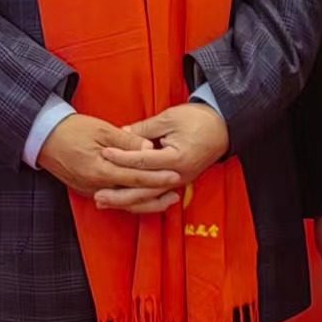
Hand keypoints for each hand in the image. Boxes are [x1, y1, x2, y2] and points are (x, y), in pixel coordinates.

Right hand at [37, 113, 179, 207]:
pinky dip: (129, 200)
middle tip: (176, 194)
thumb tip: (149, 149)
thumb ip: (127, 141)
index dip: (157, 177)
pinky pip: (113, 200)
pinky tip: (141, 197)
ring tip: (165, 200)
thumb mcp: (101, 129)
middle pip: (132, 196)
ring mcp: (90, 190)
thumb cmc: (72, 129)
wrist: (43, 136)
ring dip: (145, 202)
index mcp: (100, 169)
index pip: (135, 177)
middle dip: (155, 196)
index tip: (175, 175)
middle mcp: (96, 185)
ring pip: (123, 203)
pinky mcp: (86, 190)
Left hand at [94, 101, 228, 213]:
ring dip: (125, 201)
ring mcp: (179, 182)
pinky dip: (138, 200)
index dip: (122, 157)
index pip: (144, 161)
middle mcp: (178, 175)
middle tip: (98, 193)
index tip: (104, 153)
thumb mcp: (169, 118)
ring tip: (104, 201)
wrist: (222, 127)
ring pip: (149, 197)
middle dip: (119, 193)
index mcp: (177, 158)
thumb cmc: (198, 120)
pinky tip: (122, 202)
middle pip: (144, 189)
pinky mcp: (177, 183)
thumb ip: (144, 129)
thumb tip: (120, 134)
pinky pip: (155, 196)